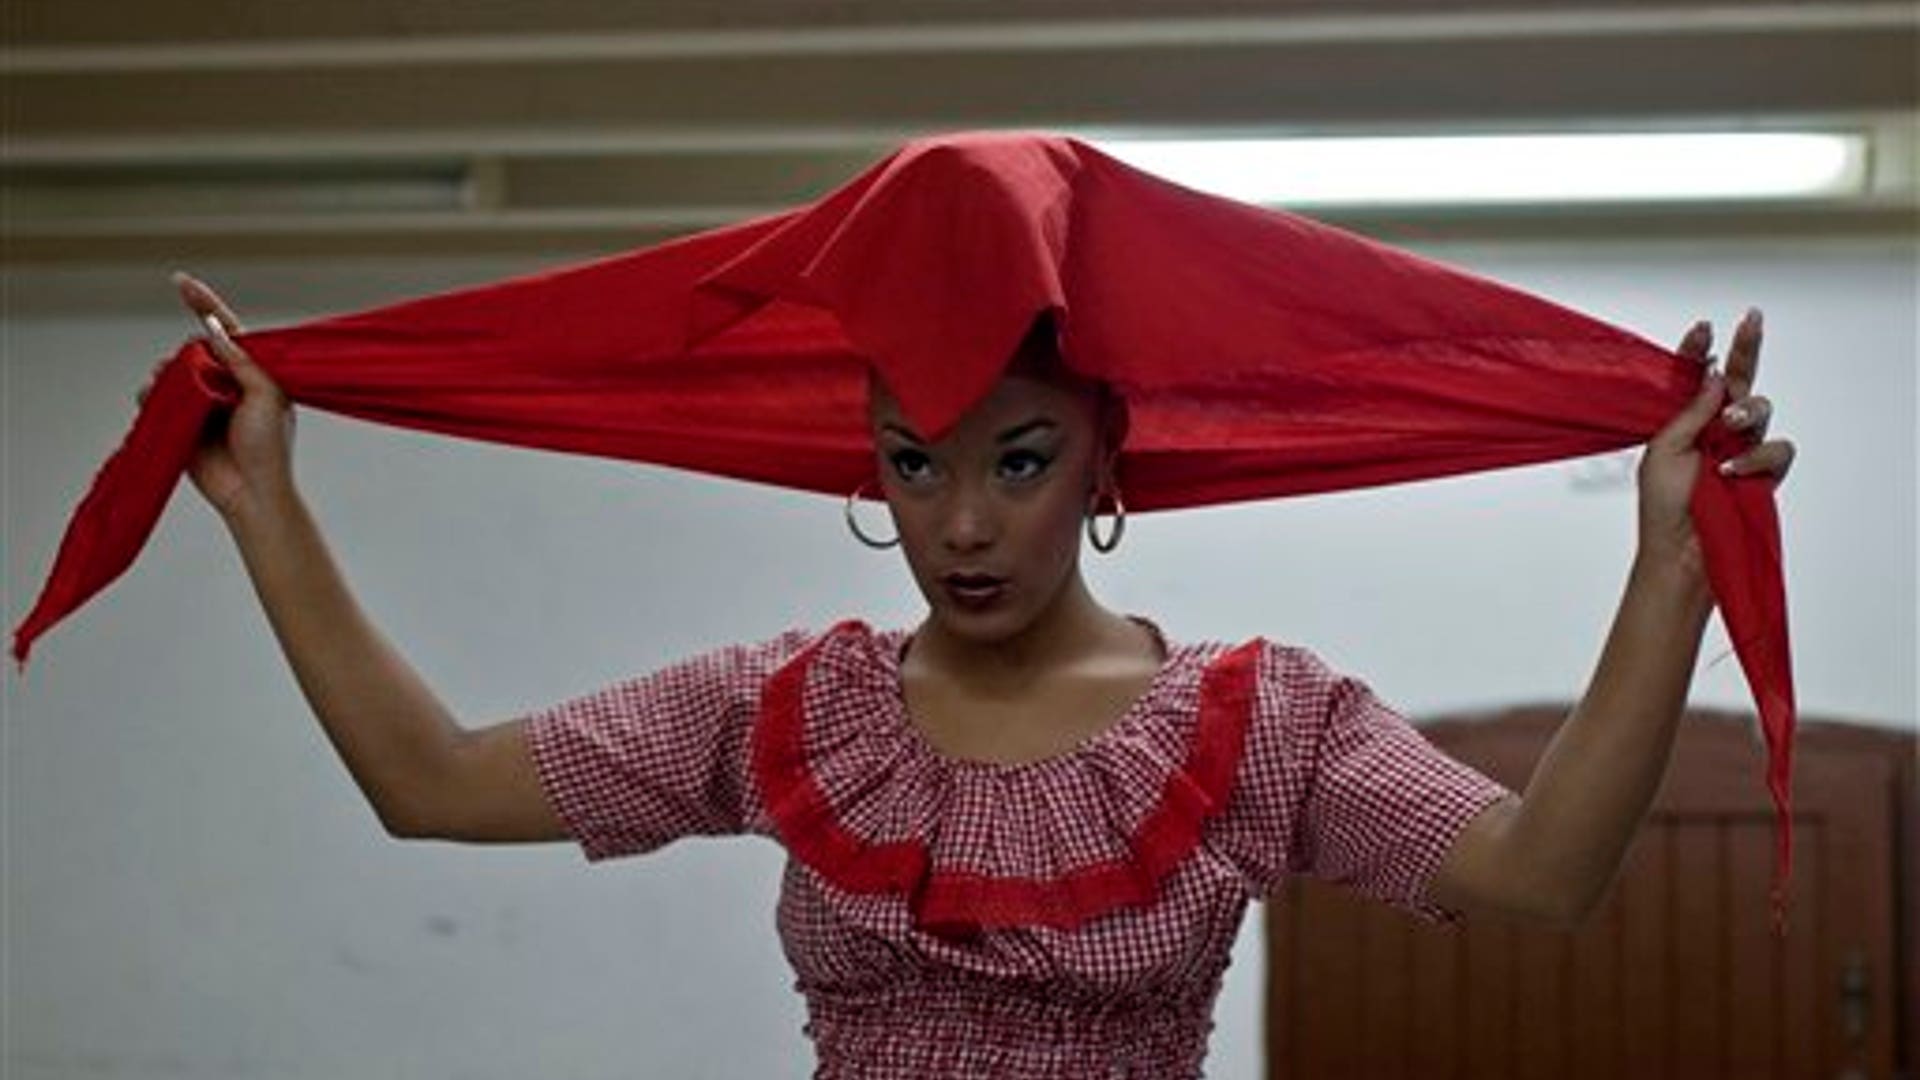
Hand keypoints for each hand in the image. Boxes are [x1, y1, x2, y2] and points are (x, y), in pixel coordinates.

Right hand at [152, 273, 298, 521]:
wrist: (251, 492)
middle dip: (186, 355)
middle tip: (199, 380)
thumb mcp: (267, 396)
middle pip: (194, 349)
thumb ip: (243, 361)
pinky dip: (150, 396)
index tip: (181, 281)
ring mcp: (203, 403)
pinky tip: (152, 400)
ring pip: (171, 372)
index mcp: (254, 373)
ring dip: (167, 376)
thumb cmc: (269, 447)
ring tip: (179, 395)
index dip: (203, 304)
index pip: (227, 330)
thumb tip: (216, 332)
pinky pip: (155, 399)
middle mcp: (227, 383)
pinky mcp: (182, 423)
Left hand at [1635, 308, 1796, 580]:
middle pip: (1736, 381)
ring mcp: (1741, 450)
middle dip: (1746, 349)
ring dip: (1744, 412)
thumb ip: (1689, 413)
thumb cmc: (1663, 508)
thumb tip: (1713, 377)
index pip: (1695, 379)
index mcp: (1683, 422)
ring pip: (1758, 409)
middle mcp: (1714, 431)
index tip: (1703, 328)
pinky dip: (1756, 457)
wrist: (1681, 553)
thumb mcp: (1663, 451)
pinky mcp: (1764, 474)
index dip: (1698, 352)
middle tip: (1750, 321)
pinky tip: (1732, 471)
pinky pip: (1776, 449)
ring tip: (1727, 428)